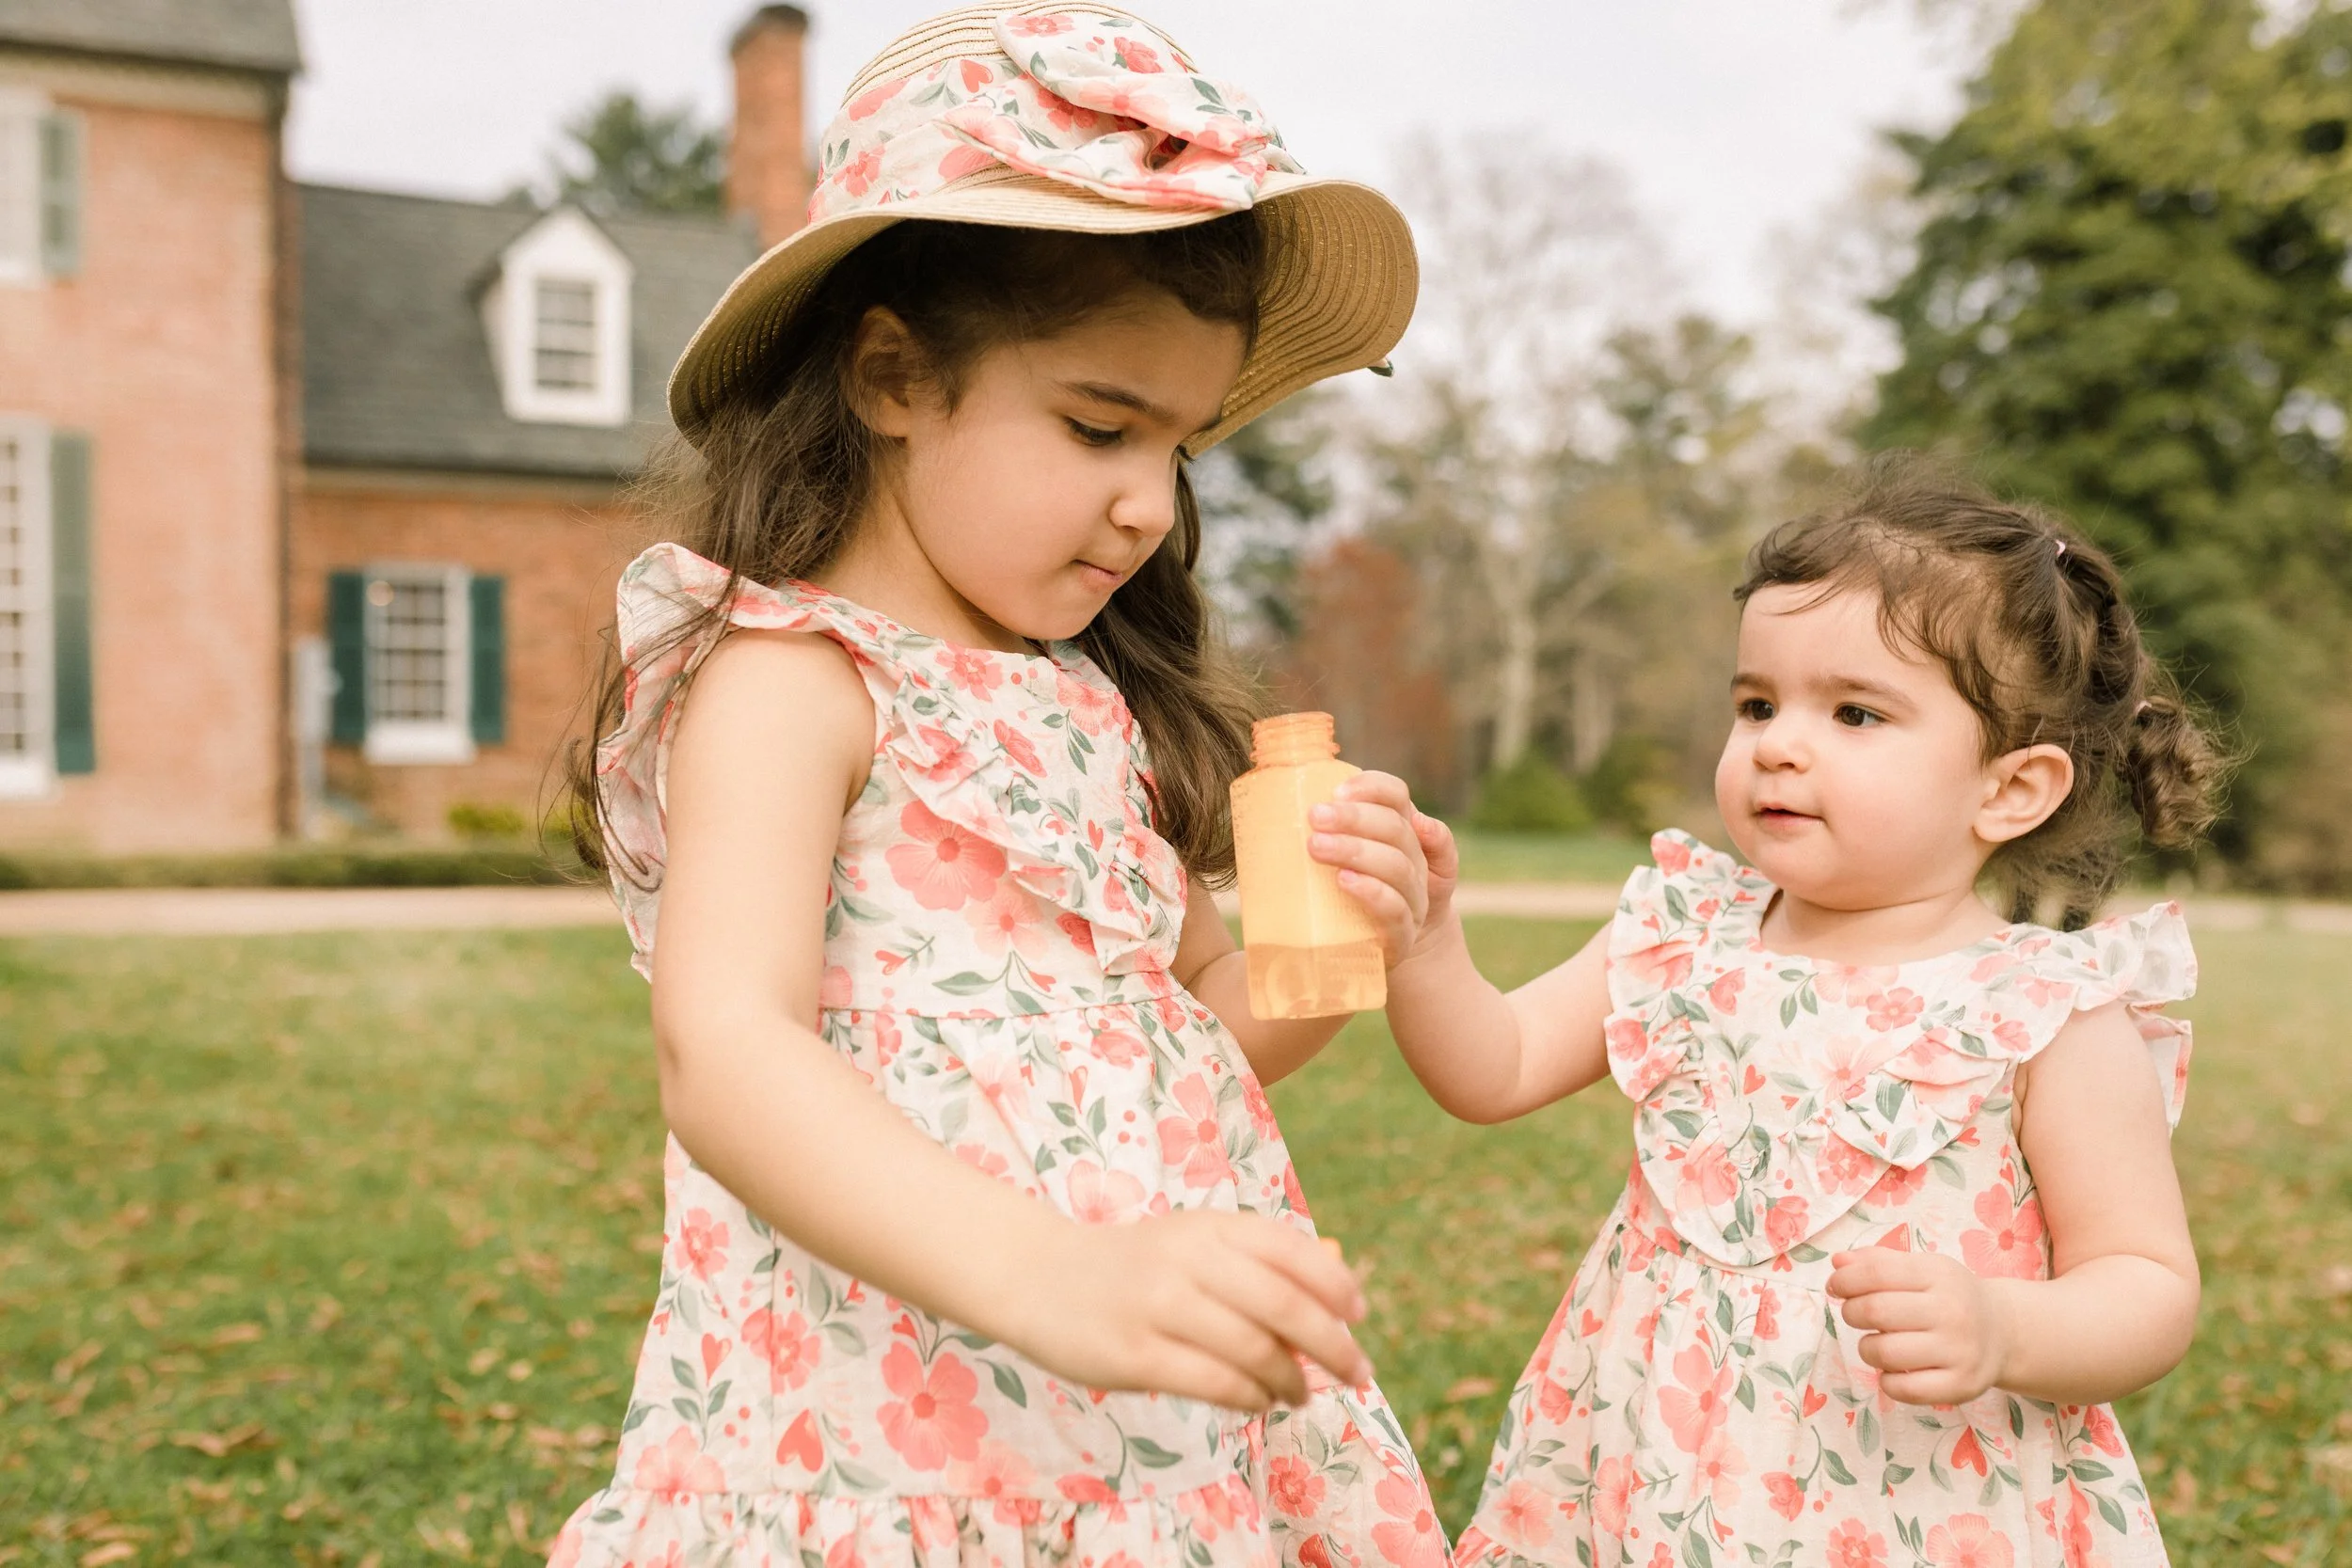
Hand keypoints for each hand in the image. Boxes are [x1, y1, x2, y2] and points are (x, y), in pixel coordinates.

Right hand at [1009, 1210, 1372, 1412]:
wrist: (1037, 1277)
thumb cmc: (1134, 1265)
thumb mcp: (1193, 1242)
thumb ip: (1257, 1261)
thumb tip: (1340, 1291)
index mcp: (1209, 1226)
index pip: (1292, 1251)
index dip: (1337, 1286)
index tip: (1359, 1316)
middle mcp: (1187, 1259)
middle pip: (1284, 1304)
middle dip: (1332, 1345)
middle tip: (1358, 1372)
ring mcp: (1158, 1306)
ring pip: (1253, 1350)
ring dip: (1292, 1379)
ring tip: (1302, 1394)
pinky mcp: (1133, 1355)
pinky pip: (1215, 1384)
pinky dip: (1251, 1398)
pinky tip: (1260, 1401)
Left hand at [1308, 772, 1457, 965]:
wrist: (1339, 962)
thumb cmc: (1323, 900)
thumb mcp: (1320, 860)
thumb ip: (1311, 829)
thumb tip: (1266, 794)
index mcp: (1393, 834)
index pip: (1396, 796)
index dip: (1372, 787)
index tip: (1336, 790)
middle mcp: (1411, 863)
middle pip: (1396, 829)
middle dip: (1354, 819)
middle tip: (1314, 817)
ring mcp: (1412, 901)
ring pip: (1397, 866)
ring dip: (1356, 850)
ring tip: (1316, 847)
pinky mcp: (1402, 937)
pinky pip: (1396, 911)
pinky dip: (1371, 892)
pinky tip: (1343, 881)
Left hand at [1828, 1249, 2012, 1405]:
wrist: (2003, 1332)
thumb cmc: (1949, 1297)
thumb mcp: (1922, 1269)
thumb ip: (1878, 1262)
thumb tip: (1838, 1263)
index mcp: (1939, 1275)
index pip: (1877, 1272)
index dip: (1845, 1279)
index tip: (1836, 1286)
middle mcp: (1953, 1312)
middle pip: (1876, 1311)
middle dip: (1852, 1312)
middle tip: (1855, 1314)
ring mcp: (1959, 1351)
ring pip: (1885, 1353)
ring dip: (1867, 1348)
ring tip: (1878, 1343)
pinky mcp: (1961, 1386)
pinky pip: (1903, 1390)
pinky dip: (1887, 1381)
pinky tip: (1895, 1370)